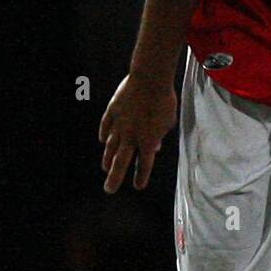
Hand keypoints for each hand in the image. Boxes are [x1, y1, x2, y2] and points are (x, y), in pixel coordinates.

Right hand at [98, 72, 176, 193]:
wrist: (149, 80)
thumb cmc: (164, 101)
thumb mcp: (168, 122)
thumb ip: (159, 136)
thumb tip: (154, 148)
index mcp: (148, 141)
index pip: (144, 165)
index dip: (141, 177)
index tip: (138, 186)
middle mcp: (131, 136)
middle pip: (121, 162)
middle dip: (115, 178)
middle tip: (109, 190)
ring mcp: (119, 124)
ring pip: (110, 147)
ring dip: (108, 159)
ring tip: (106, 168)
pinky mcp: (112, 112)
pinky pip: (105, 127)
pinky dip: (104, 135)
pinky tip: (102, 141)